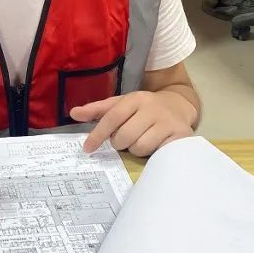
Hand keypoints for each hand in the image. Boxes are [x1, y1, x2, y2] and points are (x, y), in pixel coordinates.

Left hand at [70, 91, 195, 156]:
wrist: (178, 105)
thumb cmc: (144, 108)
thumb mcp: (121, 104)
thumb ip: (98, 110)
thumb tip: (73, 114)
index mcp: (135, 99)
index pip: (112, 118)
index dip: (97, 134)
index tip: (87, 148)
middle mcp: (152, 108)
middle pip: (124, 137)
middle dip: (119, 143)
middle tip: (125, 138)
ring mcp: (167, 122)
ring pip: (139, 147)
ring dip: (135, 149)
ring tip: (141, 140)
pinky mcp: (180, 136)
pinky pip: (157, 153)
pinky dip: (151, 153)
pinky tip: (154, 146)